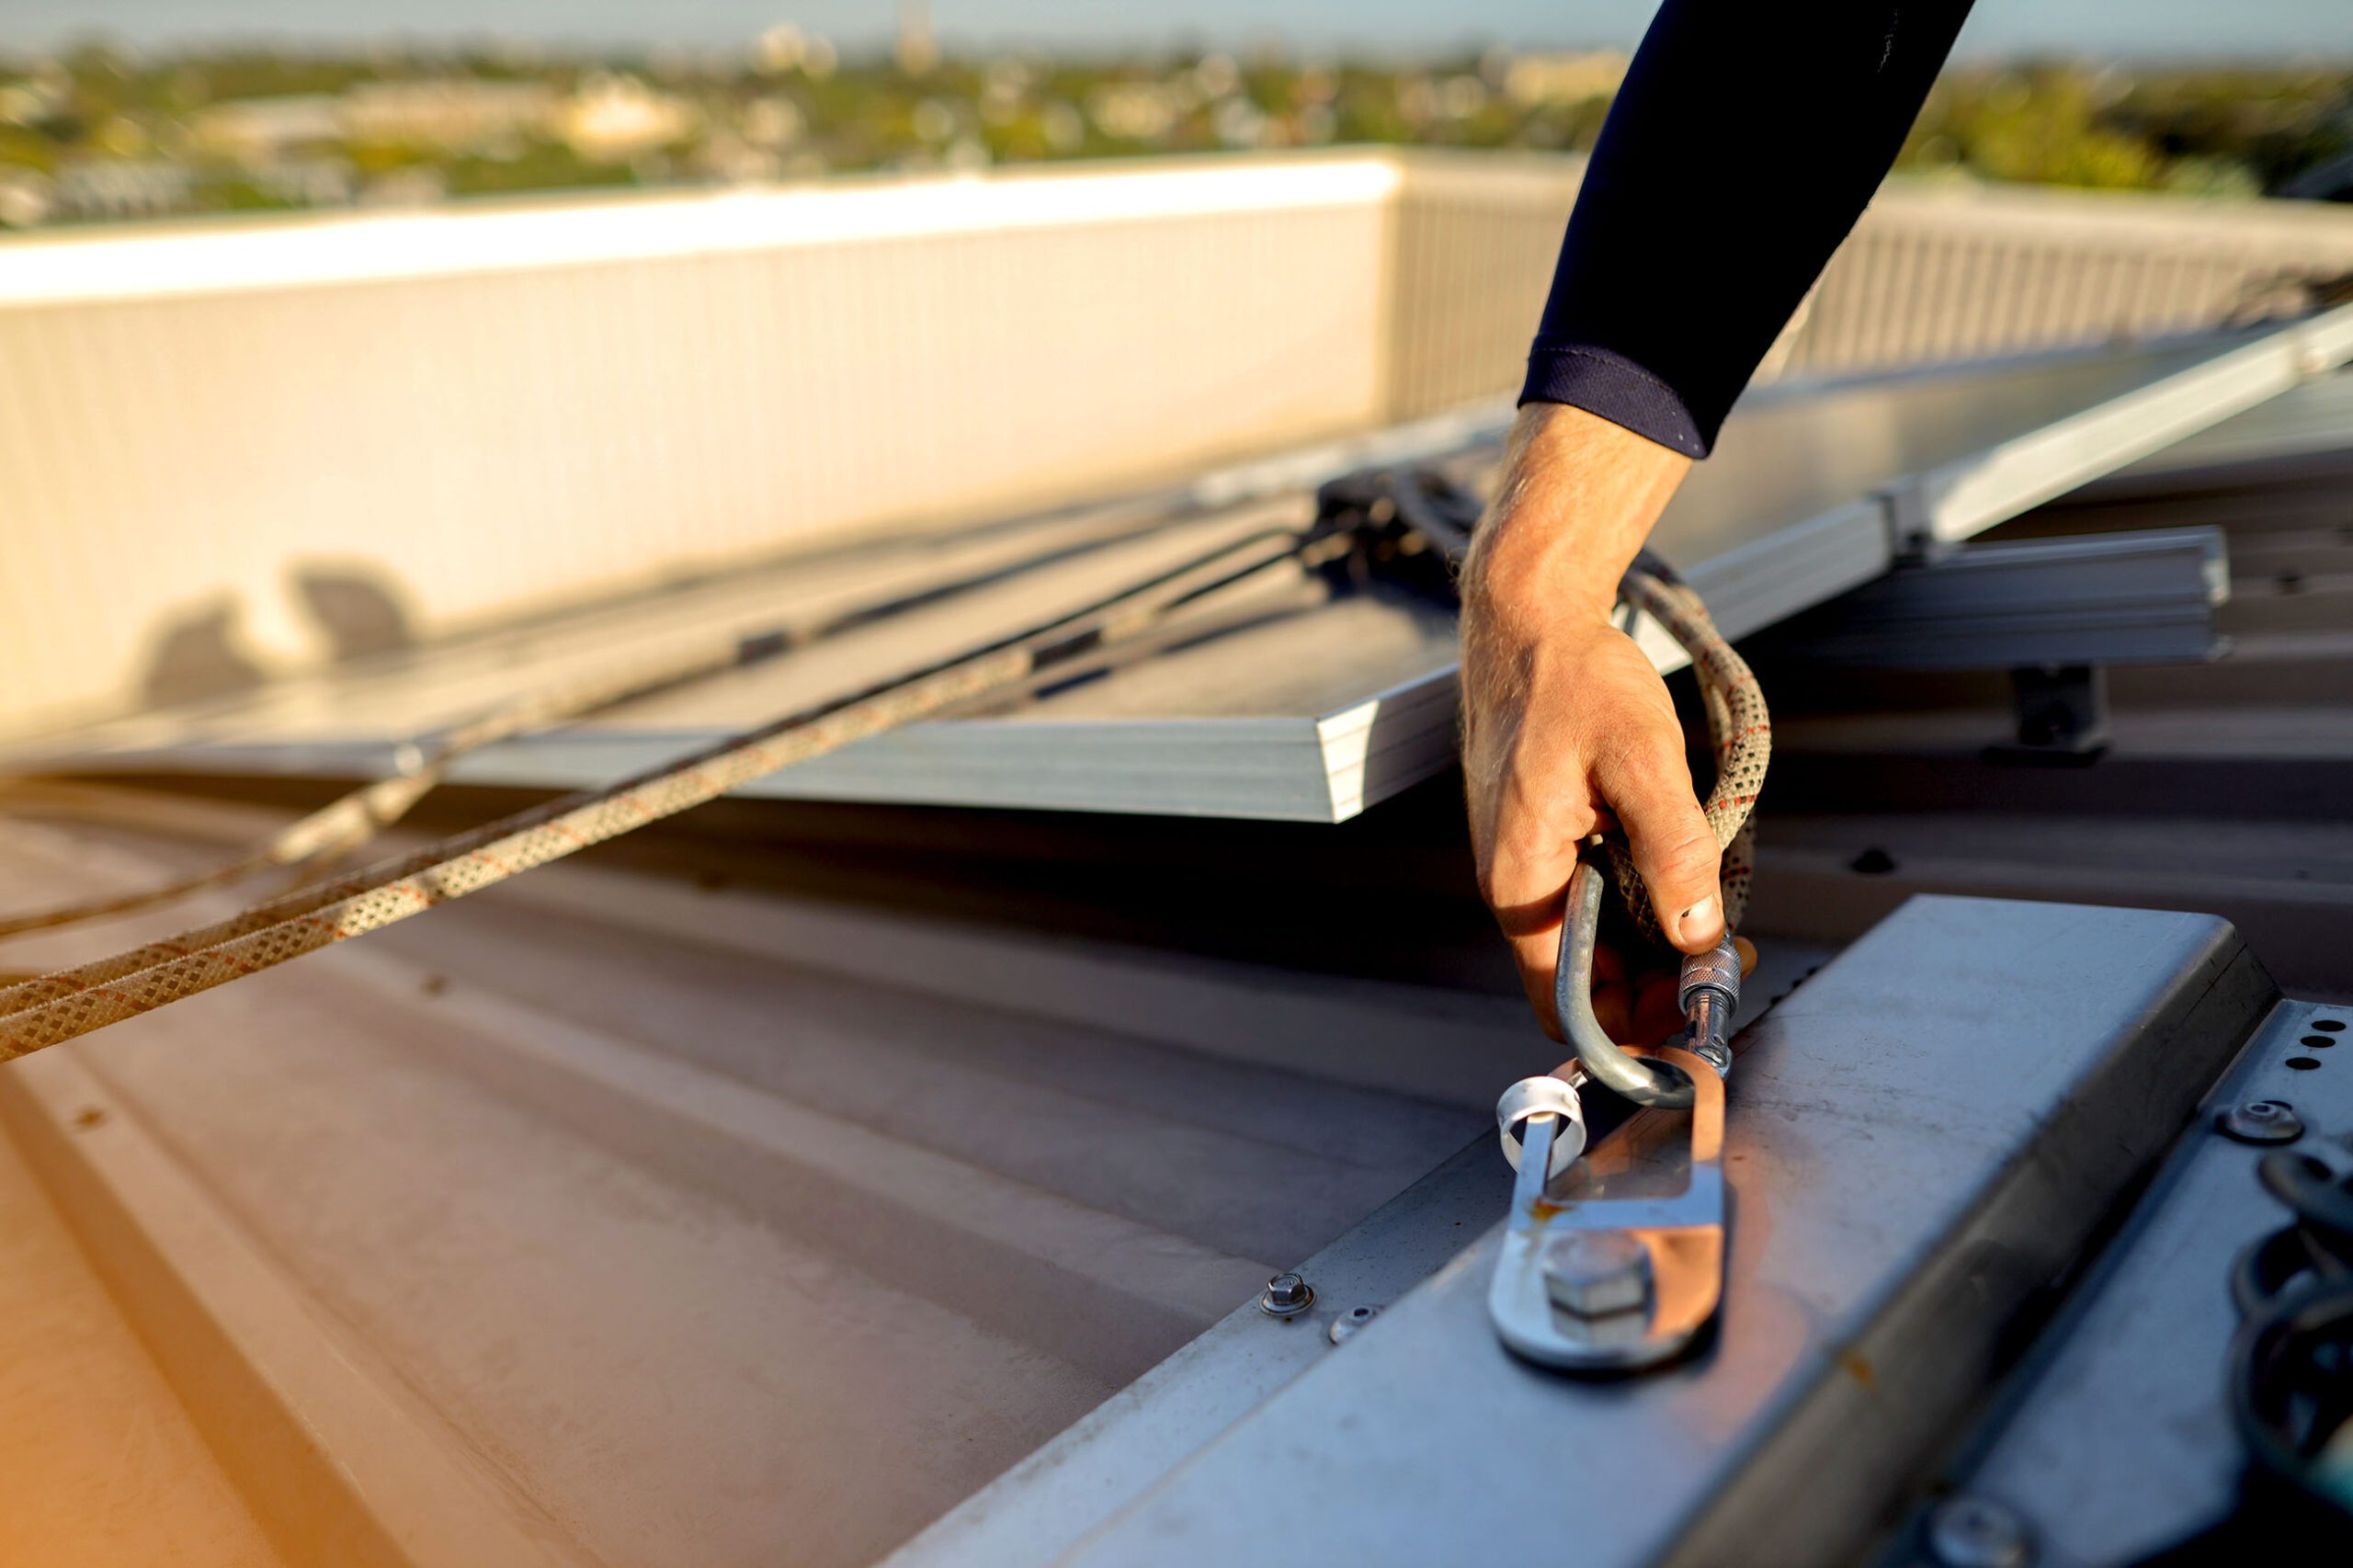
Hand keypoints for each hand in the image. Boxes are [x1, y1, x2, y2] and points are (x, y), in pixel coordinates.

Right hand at [1461, 404, 1724, 1039]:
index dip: (1633, 1031)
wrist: (1528, 614)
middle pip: (1587, 980)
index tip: (1698, 1022)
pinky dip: (1641, 903)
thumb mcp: (1640, 760)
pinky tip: (1684, 877)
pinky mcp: (1545, 838)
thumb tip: (1697, 936)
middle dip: (1659, 987)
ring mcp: (1529, 862)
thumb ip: (1673, 852)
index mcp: (1522, 884)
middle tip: (1731, 962)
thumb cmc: (1573, 678)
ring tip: (1719, 923)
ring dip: (1656, 945)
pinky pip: (1594, 896)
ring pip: (1596, 940)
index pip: (1567, 1005)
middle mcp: (1517, 886)